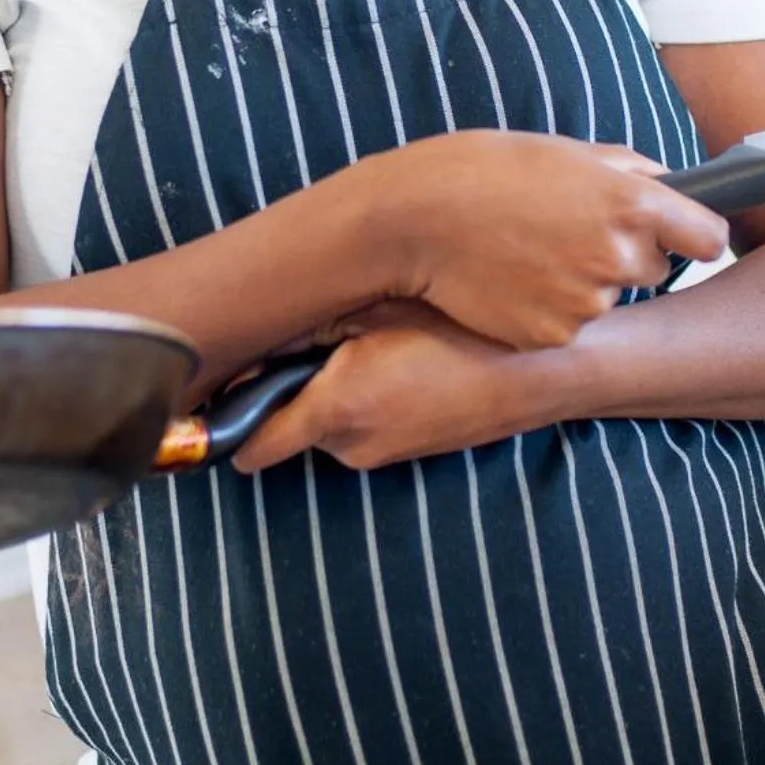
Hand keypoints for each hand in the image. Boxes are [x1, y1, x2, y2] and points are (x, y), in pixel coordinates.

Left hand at [231, 302, 537, 472]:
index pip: (253, 445)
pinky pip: (365, 428)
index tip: (225, 391)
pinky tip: (400, 361)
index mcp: (336, 409)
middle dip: (294, 387)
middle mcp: (353, 445)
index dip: (232, 420)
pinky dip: (367, 400)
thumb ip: (309, 327)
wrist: (539, 371)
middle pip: (290, 425)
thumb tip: (253, 336)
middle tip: (322, 337)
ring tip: (373, 342)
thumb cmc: (461, 330)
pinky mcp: (409, 455)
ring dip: (333, 392)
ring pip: (329, 424)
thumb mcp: (379, 309)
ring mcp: (384, 456)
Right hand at [380, 130, 727, 351]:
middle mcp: (618, 258)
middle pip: (654, 268)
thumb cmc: (481, 170)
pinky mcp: (552, 336)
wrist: (412, 219)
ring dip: (580, 282)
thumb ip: (626, 169)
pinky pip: (567, 325)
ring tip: (526, 252)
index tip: (683, 233)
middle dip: (624, 254)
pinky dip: (546, 309)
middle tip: (568, 232)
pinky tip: (510, 281)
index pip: (708, 237)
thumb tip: (668, 183)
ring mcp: (586, 303)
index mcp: (631, 204)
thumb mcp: (561, 150)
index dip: (695, 233)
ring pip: (605, 298)